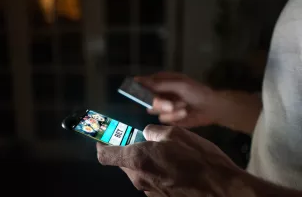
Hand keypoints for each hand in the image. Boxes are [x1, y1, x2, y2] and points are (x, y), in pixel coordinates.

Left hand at [97, 125, 242, 196]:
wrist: (222, 190)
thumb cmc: (198, 159)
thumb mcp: (175, 134)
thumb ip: (154, 132)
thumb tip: (146, 134)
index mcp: (137, 159)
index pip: (105, 155)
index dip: (102, 144)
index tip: (104, 137)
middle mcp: (139, 178)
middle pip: (124, 163)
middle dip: (131, 150)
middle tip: (147, 141)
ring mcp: (150, 192)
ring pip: (140, 172)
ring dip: (147, 162)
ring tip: (169, 155)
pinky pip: (153, 181)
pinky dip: (158, 173)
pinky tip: (177, 169)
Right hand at [136, 72, 216, 126]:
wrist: (211, 108)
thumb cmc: (197, 92)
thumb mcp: (179, 84)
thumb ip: (159, 84)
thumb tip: (139, 79)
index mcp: (161, 81)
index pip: (143, 83)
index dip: (138, 88)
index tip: (134, 92)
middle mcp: (159, 93)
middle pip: (146, 98)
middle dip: (159, 103)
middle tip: (170, 105)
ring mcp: (162, 106)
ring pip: (153, 109)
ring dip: (169, 109)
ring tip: (183, 106)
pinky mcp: (168, 118)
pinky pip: (163, 118)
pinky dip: (175, 116)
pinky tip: (185, 113)